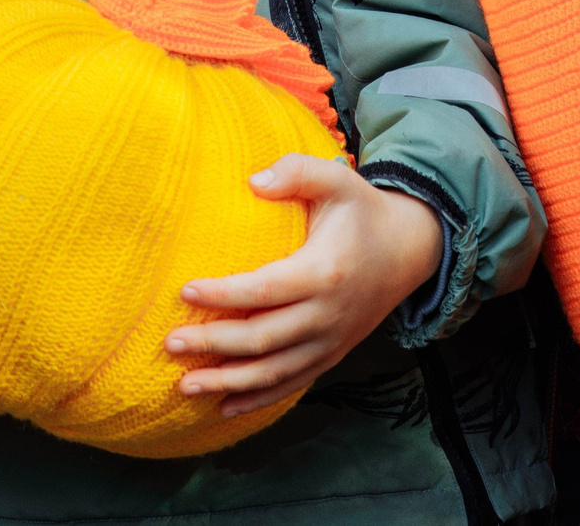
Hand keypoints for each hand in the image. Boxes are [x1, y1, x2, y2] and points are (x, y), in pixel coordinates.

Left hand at [166, 154, 445, 419]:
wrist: (409, 250)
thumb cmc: (362, 212)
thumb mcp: (337, 179)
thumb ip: (297, 171)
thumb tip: (253, 181)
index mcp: (324, 273)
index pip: (264, 290)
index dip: (223, 295)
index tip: (185, 291)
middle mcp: (328, 315)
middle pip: (263, 339)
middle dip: (213, 345)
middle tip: (170, 344)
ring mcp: (330, 341)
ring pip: (274, 372)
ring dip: (228, 383)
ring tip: (185, 386)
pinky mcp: (331, 355)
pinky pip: (292, 384)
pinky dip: (258, 399)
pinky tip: (225, 406)